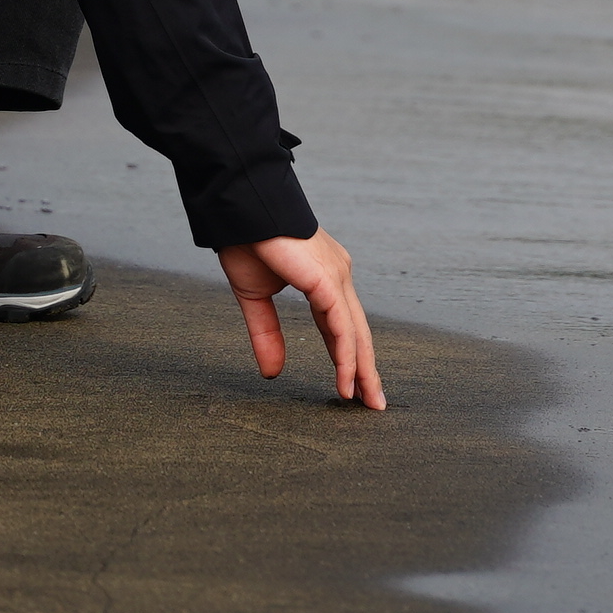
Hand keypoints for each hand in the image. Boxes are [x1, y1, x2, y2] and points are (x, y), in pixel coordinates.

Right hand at [218, 228, 385, 408]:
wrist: (240, 210)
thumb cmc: (246, 241)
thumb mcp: (255, 298)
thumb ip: (267, 334)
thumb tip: (273, 373)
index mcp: (324, 277)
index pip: (342, 325)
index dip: (347, 356)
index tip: (353, 385)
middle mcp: (337, 275)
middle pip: (357, 331)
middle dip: (366, 368)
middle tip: (373, 402)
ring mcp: (336, 276)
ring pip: (355, 332)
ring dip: (361, 369)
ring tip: (364, 400)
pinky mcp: (327, 280)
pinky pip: (341, 326)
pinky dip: (346, 356)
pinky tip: (347, 380)